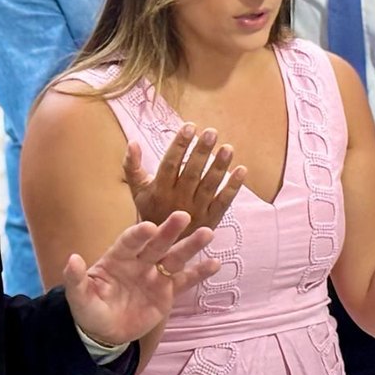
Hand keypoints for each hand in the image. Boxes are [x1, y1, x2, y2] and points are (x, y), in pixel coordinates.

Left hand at [65, 211, 219, 345]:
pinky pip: (184, 280)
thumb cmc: (90, 310)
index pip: (129, 242)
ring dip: (190, 246)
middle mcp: (139, 261)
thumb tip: (72, 259)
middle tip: (183, 216)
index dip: (138, 234)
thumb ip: (76, 280)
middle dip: (169, 230)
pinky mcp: (167, 292)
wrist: (105, 332)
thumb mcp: (79, 298)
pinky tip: (215, 264)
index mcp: (117, 258)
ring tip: (207, 233)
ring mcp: (155, 275)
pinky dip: (199, 273)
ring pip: (175, 257)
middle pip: (156, 243)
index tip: (149, 227)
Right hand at [124, 124, 246, 237]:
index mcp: (159, 191)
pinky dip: (233, 187)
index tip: (189, 127)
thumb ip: (132, 166)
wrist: (162, 247)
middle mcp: (178, 201)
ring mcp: (196, 211)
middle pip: (191, 173)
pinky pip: (224, 202)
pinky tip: (242, 170)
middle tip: (211, 132)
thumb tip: (132, 142)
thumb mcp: (138, 191)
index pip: (170, 164)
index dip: (180, 145)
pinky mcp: (211, 219)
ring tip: (228, 148)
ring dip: (219, 166)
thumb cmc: (151, 213)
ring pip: (209, 186)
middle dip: (202, 152)